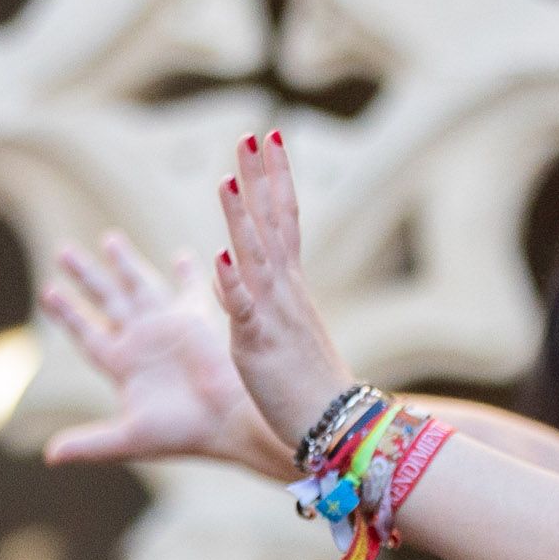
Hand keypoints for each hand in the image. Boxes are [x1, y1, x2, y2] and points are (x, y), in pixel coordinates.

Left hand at [42, 233, 295, 473]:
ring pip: (137, 285)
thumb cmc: (183, 433)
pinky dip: (185, 273)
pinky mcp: (194, 320)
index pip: (87, 333)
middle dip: (86, 275)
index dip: (67, 313)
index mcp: (122, 365)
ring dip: (123, 262)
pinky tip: (180, 255)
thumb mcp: (130, 437)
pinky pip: (187, 289)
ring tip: (109, 238)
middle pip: (105, 300)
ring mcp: (167, 327)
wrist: (229, 423)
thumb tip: (48, 457)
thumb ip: (90, 442)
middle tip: (63, 250)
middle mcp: (141, 341)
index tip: (47, 292)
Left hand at [213, 131, 359, 455]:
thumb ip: (254, 297)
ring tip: (226, 178)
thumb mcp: (280, 331)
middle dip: (263, 177)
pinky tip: (219, 257)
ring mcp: (273, 315)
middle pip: (273, 223)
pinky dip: (231, 284)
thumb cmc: (310, 385)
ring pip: (254, 257)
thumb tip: (227, 270)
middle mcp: (285, 291)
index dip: (276, 176)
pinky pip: (243, 310)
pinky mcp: (259, 345)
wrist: (339, 426)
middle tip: (254, 133)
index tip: (269, 135)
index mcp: (290, 286)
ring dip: (241, 218)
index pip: (283, 219)